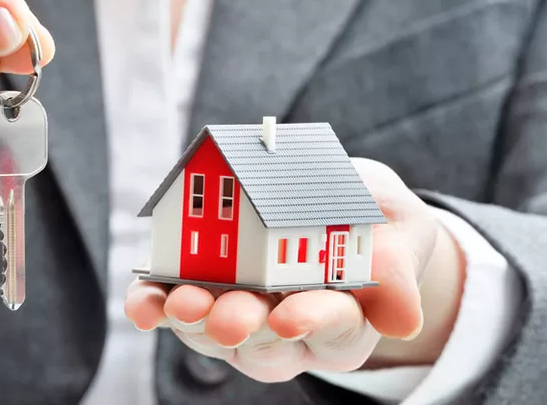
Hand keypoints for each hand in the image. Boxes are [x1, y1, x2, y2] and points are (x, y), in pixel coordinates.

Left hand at [125, 158, 464, 381]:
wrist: (338, 206)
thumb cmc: (373, 220)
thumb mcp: (398, 229)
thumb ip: (395, 268)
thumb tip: (403, 320)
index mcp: (350, 319)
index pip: (336, 329)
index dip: (314, 323)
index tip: (291, 316)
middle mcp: (293, 331)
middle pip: (268, 340)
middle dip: (244, 325)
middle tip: (227, 316)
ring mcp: (246, 318)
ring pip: (217, 335)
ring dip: (194, 320)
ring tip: (177, 301)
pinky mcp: (206, 299)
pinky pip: (176, 312)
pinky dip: (156, 306)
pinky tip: (143, 301)